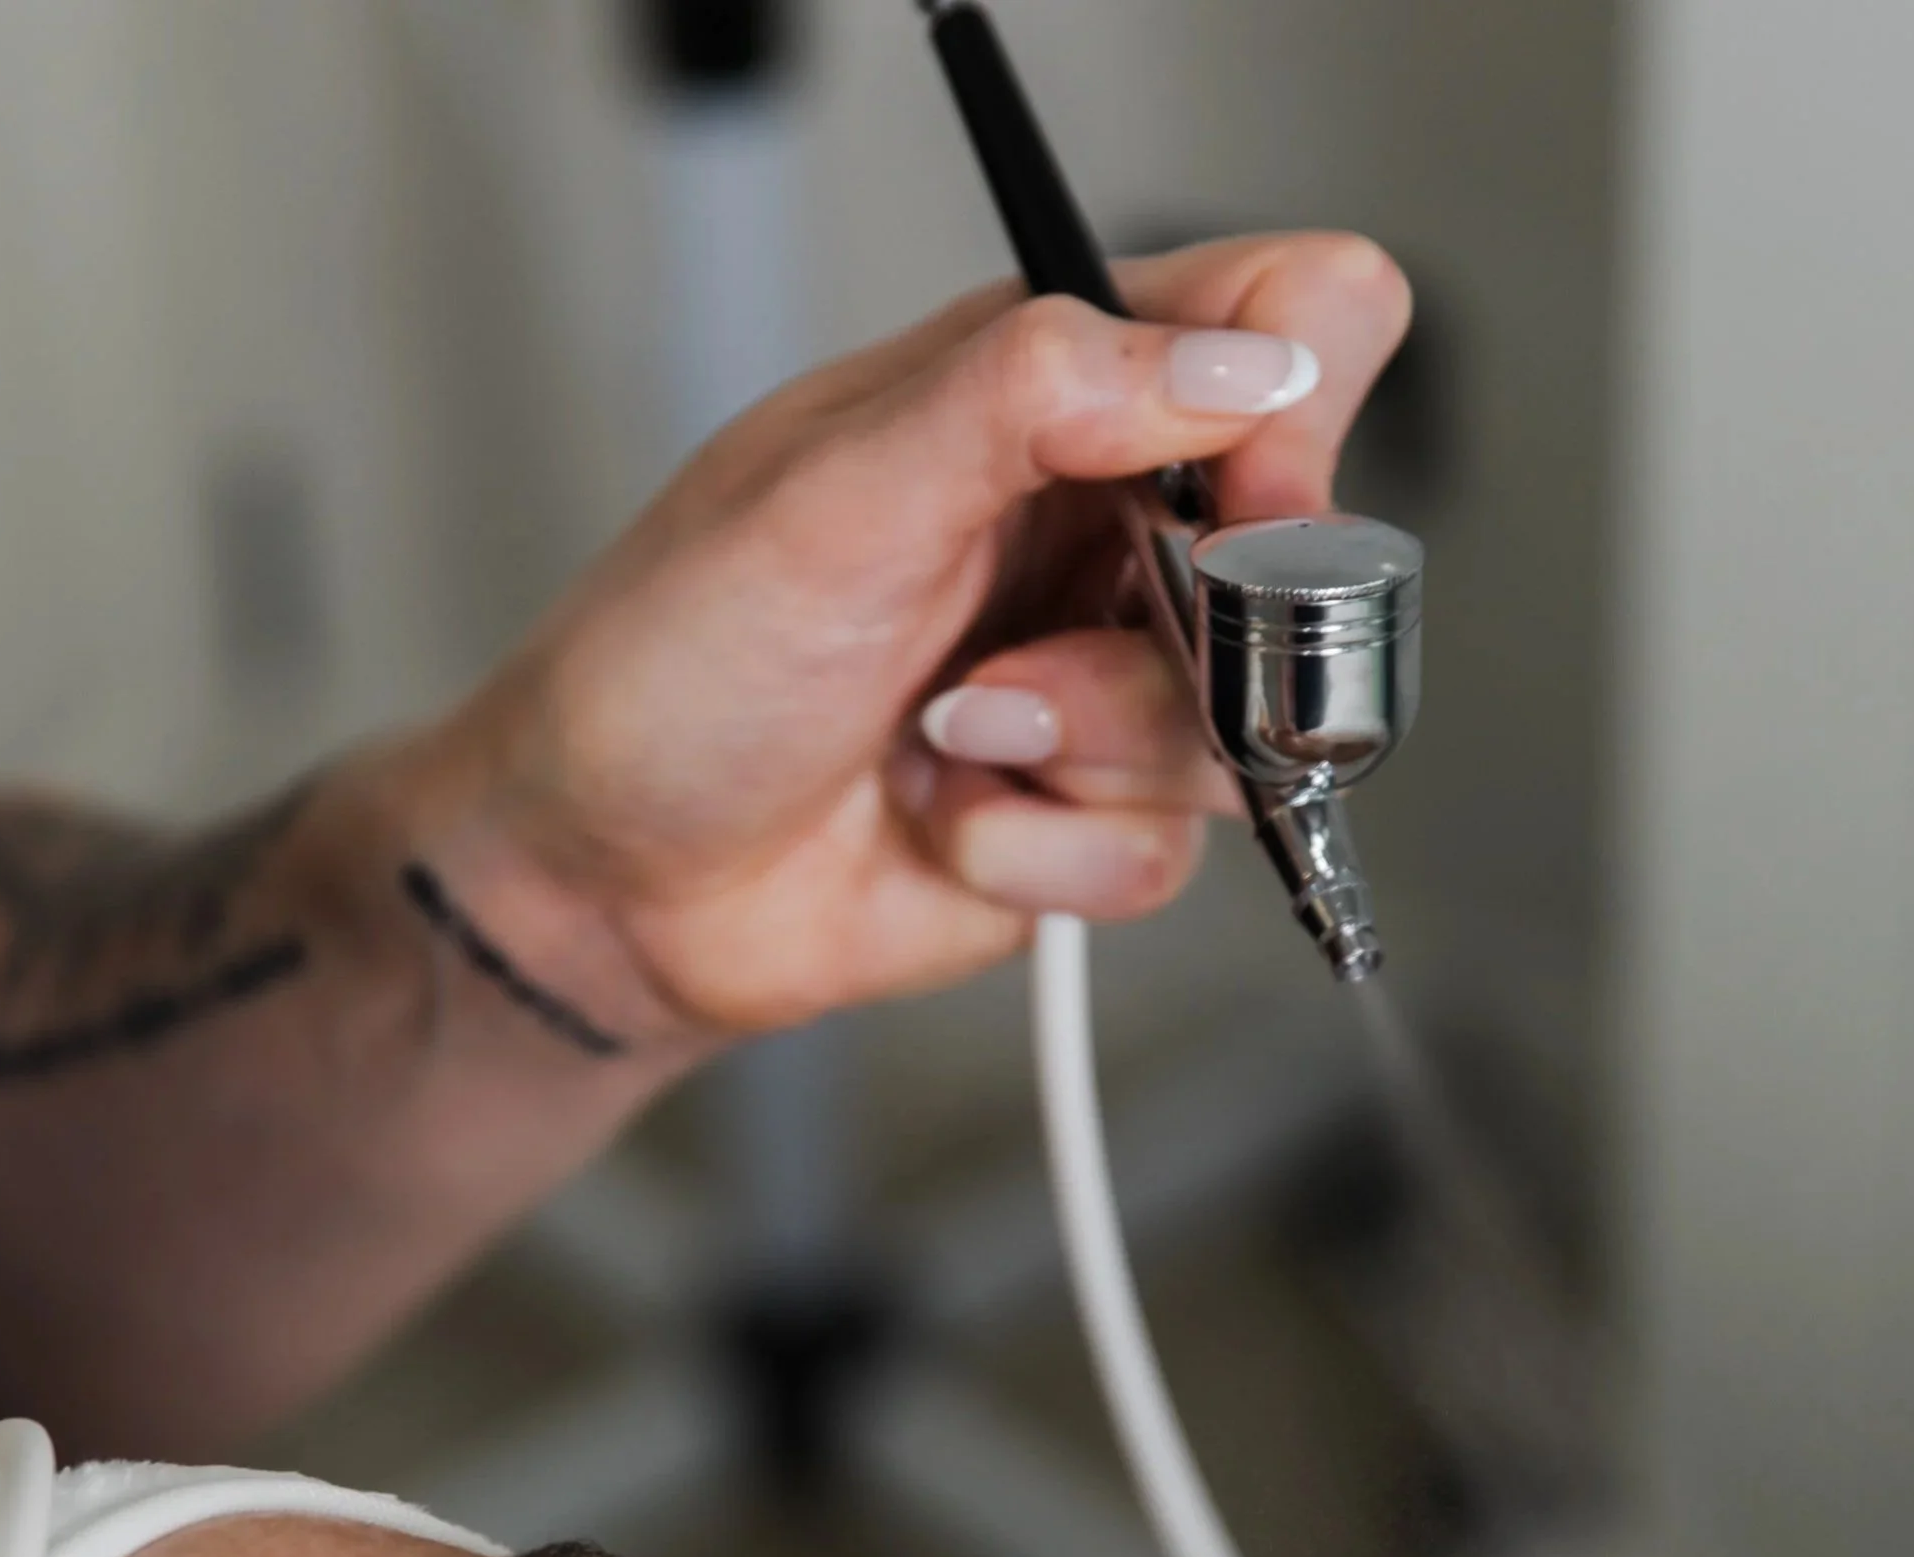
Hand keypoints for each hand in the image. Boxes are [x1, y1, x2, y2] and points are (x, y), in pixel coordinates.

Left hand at [427, 233, 1411, 1038]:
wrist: (608, 882)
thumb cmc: (672, 665)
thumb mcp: (835, 492)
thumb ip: (1036, 393)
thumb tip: (1239, 362)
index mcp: (1048, 392)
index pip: (1283, 316)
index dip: (1298, 400)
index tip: (1245, 493)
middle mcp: (1093, 527)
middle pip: (1305, 551)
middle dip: (1191, 628)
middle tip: (1045, 655)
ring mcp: (1100, 678)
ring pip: (1240, 722)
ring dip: (1082, 746)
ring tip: (949, 737)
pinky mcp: (1085, 818)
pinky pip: (1164, 851)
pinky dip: (1045, 852)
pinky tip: (944, 821)